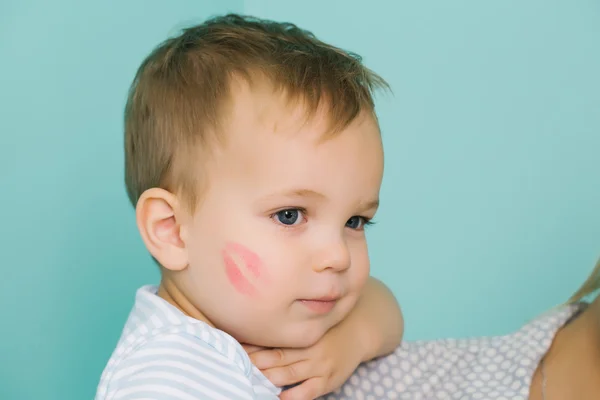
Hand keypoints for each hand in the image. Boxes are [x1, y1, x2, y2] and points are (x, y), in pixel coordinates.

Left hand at [243, 323, 363, 399]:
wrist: (358, 330)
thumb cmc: (325, 327)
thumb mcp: (308, 320)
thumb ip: (285, 327)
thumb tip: (252, 327)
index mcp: (300, 331)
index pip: (271, 339)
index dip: (250, 345)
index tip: (232, 348)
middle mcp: (308, 347)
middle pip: (275, 357)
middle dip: (254, 363)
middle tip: (233, 366)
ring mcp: (319, 365)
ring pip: (288, 374)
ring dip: (267, 379)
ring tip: (247, 382)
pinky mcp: (328, 381)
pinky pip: (308, 392)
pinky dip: (292, 397)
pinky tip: (277, 398)